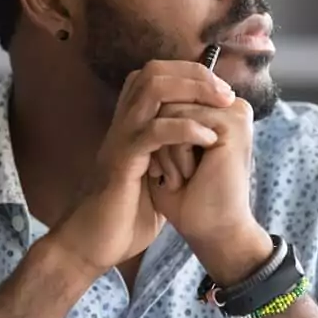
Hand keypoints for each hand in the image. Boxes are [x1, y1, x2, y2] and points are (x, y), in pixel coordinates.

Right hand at [51, 60, 235, 276]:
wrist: (92, 245)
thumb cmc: (125, 214)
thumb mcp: (156, 176)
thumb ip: (171, 153)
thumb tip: (205, 140)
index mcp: (130, 125)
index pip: (156, 75)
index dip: (189, 73)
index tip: (221, 90)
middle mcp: (122, 124)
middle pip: (154, 72)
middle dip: (195, 74)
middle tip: (225, 92)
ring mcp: (120, 139)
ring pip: (152, 89)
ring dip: (193, 90)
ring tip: (221, 104)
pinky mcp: (122, 161)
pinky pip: (154, 131)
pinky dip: (185, 128)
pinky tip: (208, 138)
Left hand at [148, 98, 271, 284]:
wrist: (208, 231)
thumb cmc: (186, 195)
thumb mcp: (169, 146)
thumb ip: (164, 114)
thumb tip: (149, 85)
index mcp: (219, 109)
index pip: (170, 95)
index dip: (158, 131)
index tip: (173, 164)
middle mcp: (230, 106)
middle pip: (168, 100)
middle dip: (161, 141)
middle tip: (181, 175)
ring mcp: (235, 112)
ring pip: (171, 111)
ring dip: (167, 152)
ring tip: (186, 177)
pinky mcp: (233, 125)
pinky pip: (182, 123)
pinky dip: (176, 155)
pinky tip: (191, 177)